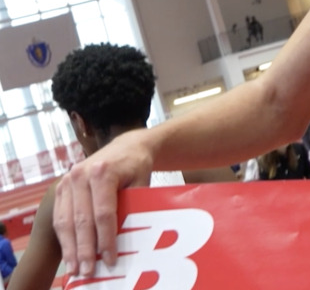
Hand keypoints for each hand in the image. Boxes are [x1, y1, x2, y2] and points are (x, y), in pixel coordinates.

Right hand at [53, 129, 153, 276]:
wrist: (127, 146)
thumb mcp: (141, 182)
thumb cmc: (137, 166)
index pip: (104, 213)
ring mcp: (68, 180)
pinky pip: (60, 217)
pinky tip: (69, 254)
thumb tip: (126, 240)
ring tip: (75, 269)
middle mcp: (81, 175)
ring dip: (70, 248)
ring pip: (66, 221)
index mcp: (103, 172)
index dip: (106, 238)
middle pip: (82, 219)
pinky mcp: (61, 187)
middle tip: (88, 271)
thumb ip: (133, 206)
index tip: (110, 259)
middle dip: (85, 249)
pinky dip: (64, 238)